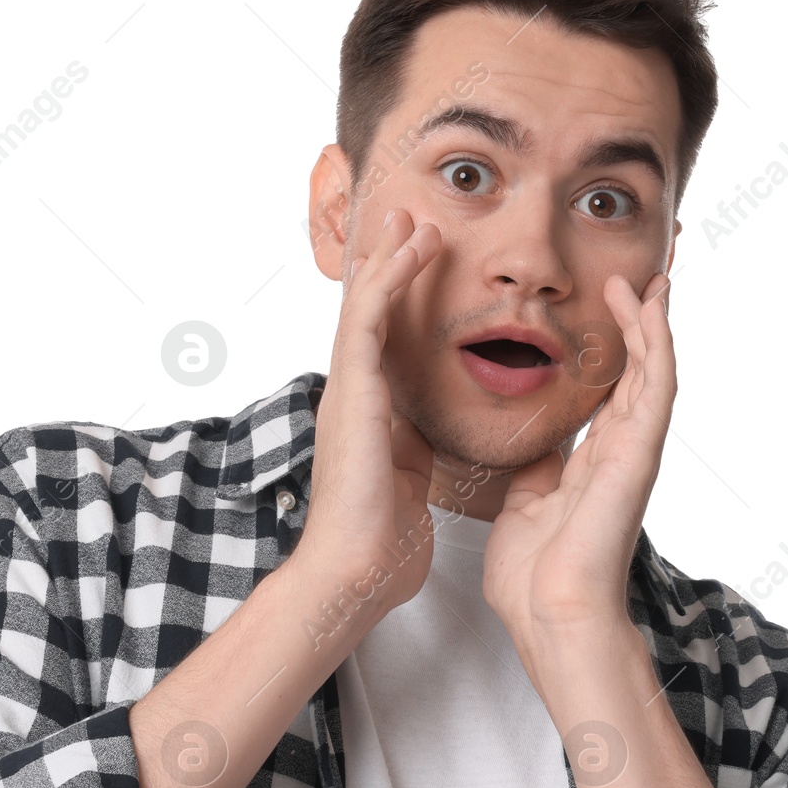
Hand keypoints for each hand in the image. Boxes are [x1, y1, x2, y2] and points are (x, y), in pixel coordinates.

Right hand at [297, 208, 443, 610]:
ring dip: (389, 257)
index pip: (384, 341)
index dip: (399, 297)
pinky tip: (408, 250)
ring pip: (364, 305)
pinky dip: (388, 281)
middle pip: (368, 312)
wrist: (357, 572)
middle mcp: (352, 395)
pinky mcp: (353, 394)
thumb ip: (421, 448)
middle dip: (387, 262)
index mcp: (369, 414)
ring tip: (412, 216)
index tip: (420, 259)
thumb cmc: (384, 541)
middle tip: (407, 215)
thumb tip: (440, 437)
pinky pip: (368, 323)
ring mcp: (347, 392)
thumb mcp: (414, 479)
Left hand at [482, 270, 675, 662]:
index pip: (610, 393)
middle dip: (641, 325)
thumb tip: (529, 442)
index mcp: (593, 464)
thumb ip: (534, 470)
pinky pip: (656, 388)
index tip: (606, 309)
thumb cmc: (534, 577)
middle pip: (639, 374)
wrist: (548, 615)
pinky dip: (656, 344)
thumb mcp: (525, 506)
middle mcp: (620, 453)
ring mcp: (635, 453)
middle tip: (643, 275)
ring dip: (652, 321)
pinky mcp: (639, 456)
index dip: (612, 351)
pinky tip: (652, 307)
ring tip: (648, 276)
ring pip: (653, 371)